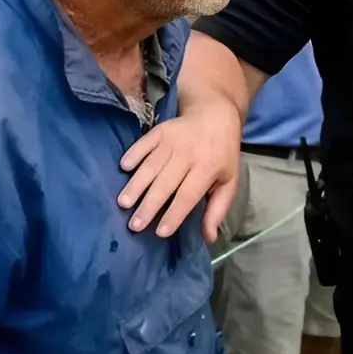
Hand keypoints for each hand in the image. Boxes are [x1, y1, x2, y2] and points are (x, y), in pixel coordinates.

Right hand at [119, 95, 240, 238]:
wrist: (215, 115)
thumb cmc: (222, 155)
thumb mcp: (228, 182)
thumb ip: (217, 210)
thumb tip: (209, 238)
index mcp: (208, 168)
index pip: (188, 195)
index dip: (174, 214)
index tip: (160, 232)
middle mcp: (188, 154)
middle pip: (165, 183)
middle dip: (149, 205)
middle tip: (134, 225)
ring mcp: (172, 141)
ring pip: (151, 166)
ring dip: (136, 185)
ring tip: (123, 203)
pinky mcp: (159, 131)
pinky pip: (144, 144)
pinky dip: (133, 154)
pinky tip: (123, 168)